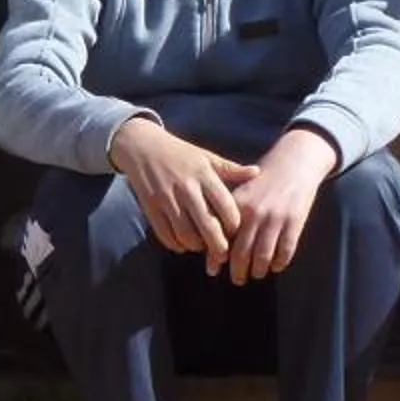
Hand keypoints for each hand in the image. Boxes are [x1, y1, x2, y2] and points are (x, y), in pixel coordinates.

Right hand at [108, 117, 257, 263]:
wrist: (142, 147)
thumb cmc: (180, 154)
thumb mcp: (207, 157)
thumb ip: (231, 169)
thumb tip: (257, 172)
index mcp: (204, 175)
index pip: (226, 207)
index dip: (234, 226)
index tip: (236, 232)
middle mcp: (186, 188)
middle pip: (208, 226)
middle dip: (218, 246)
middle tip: (223, 253)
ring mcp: (166, 199)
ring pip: (186, 234)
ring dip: (197, 246)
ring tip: (203, 246)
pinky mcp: (150, 207)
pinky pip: (165, 235)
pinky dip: (177, 245)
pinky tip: (184, 243)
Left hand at [223, 129, 335, 284]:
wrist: (294, 162)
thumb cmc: (263, 179)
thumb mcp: (241, 190)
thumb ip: (227, 213)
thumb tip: (210, 240)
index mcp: (238, 204)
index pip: (223, 237)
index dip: (216, 257)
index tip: (212, 270)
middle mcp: (255, 212)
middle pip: (241, 252)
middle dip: (238, 270)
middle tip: (237, 280)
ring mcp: (276, 218)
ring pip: (263, 255)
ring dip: (258, 270)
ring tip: (256, 274)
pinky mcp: (295, 221)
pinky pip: (286, 250)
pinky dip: (280, 262)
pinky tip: (276, 266)